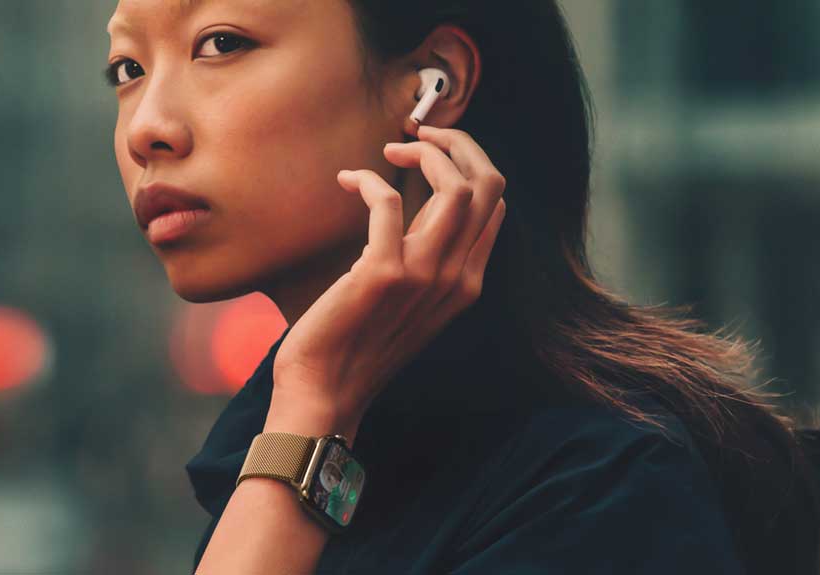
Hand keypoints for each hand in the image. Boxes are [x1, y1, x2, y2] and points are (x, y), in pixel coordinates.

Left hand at [271, 125, 506, 423]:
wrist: (325, 392)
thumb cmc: (358, 342)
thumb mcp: (410, 301)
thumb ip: (429, 259)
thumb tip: (428, 208)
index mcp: (466, 282)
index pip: (495, 201)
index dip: (469, 161)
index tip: (434, 149)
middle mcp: (456, 277)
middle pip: (487, 184)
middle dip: (458, 142)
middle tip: (420, 134)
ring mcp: (423, 276)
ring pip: (455, 186)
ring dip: (425, 152)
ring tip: (392, 150)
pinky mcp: (383, 273)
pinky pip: (390, 202)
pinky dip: (369, 180)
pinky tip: (349, 181)